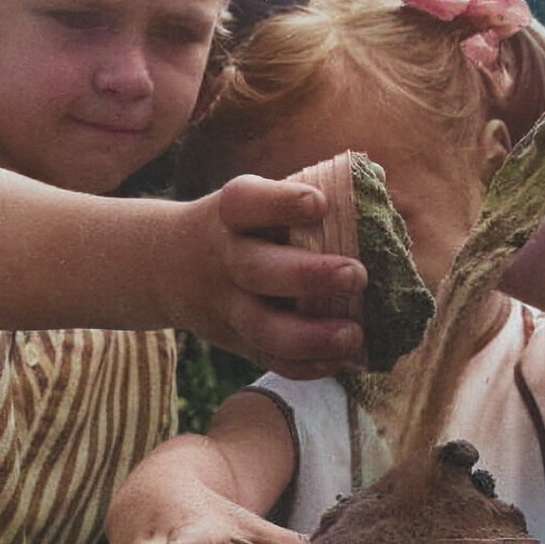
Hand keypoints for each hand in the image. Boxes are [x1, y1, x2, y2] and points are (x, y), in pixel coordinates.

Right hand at [176, 174, 368, 378]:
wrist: (167, 265)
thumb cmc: (242, 226)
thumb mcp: (255, 201)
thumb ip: (308, 190)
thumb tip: (377, 177)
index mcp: (231, 215)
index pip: (247, 203)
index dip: (281, 202)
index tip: (320, 203)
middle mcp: (226, 259)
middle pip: (257, 270)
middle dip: (309, 275)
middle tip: (357, 275)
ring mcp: (227, 305)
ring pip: (262, 327)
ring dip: (310, 336)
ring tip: (354, 335)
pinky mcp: (235, 340)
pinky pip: (267, 358)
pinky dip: (304, 366)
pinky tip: (340, 362)